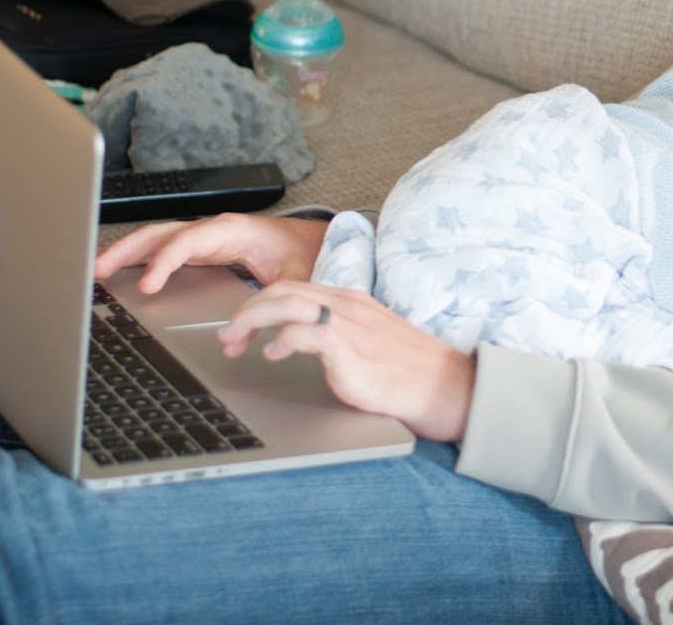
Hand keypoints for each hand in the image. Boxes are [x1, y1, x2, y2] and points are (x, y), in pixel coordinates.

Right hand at [94, 213, 328, 294]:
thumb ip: (267, 309)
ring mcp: (208, 238)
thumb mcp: (292, 282)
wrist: (316, 245)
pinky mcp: (206, 249)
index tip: (150, 285)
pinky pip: (168, 250)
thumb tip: (234, 341)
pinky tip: (127, 274)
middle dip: (128, 249)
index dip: (166, 262)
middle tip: (99, 270)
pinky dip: (144, 259)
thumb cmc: (305, 256)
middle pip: (163, 234)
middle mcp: (215, 230)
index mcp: (233, 231)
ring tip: (99, 271)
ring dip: (129, 253)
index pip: (189, 241)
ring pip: (160, 240)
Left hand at [218, 280, 474, 441]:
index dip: (259, 303)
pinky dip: (281, 340)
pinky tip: (271, 355)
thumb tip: (304, 343)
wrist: (445, 387)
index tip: (240, 327)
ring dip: (252, 320)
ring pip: (287, 303)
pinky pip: (306, 332)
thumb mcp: (370, 343)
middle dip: (245, 310)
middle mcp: (348, 305)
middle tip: (227, 337)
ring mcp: (350, 323)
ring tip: (235, 342)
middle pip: (282, 290)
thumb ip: (340, 335)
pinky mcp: (351, 348)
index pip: (294, 287)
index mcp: (351, 301)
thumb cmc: (410, 371)